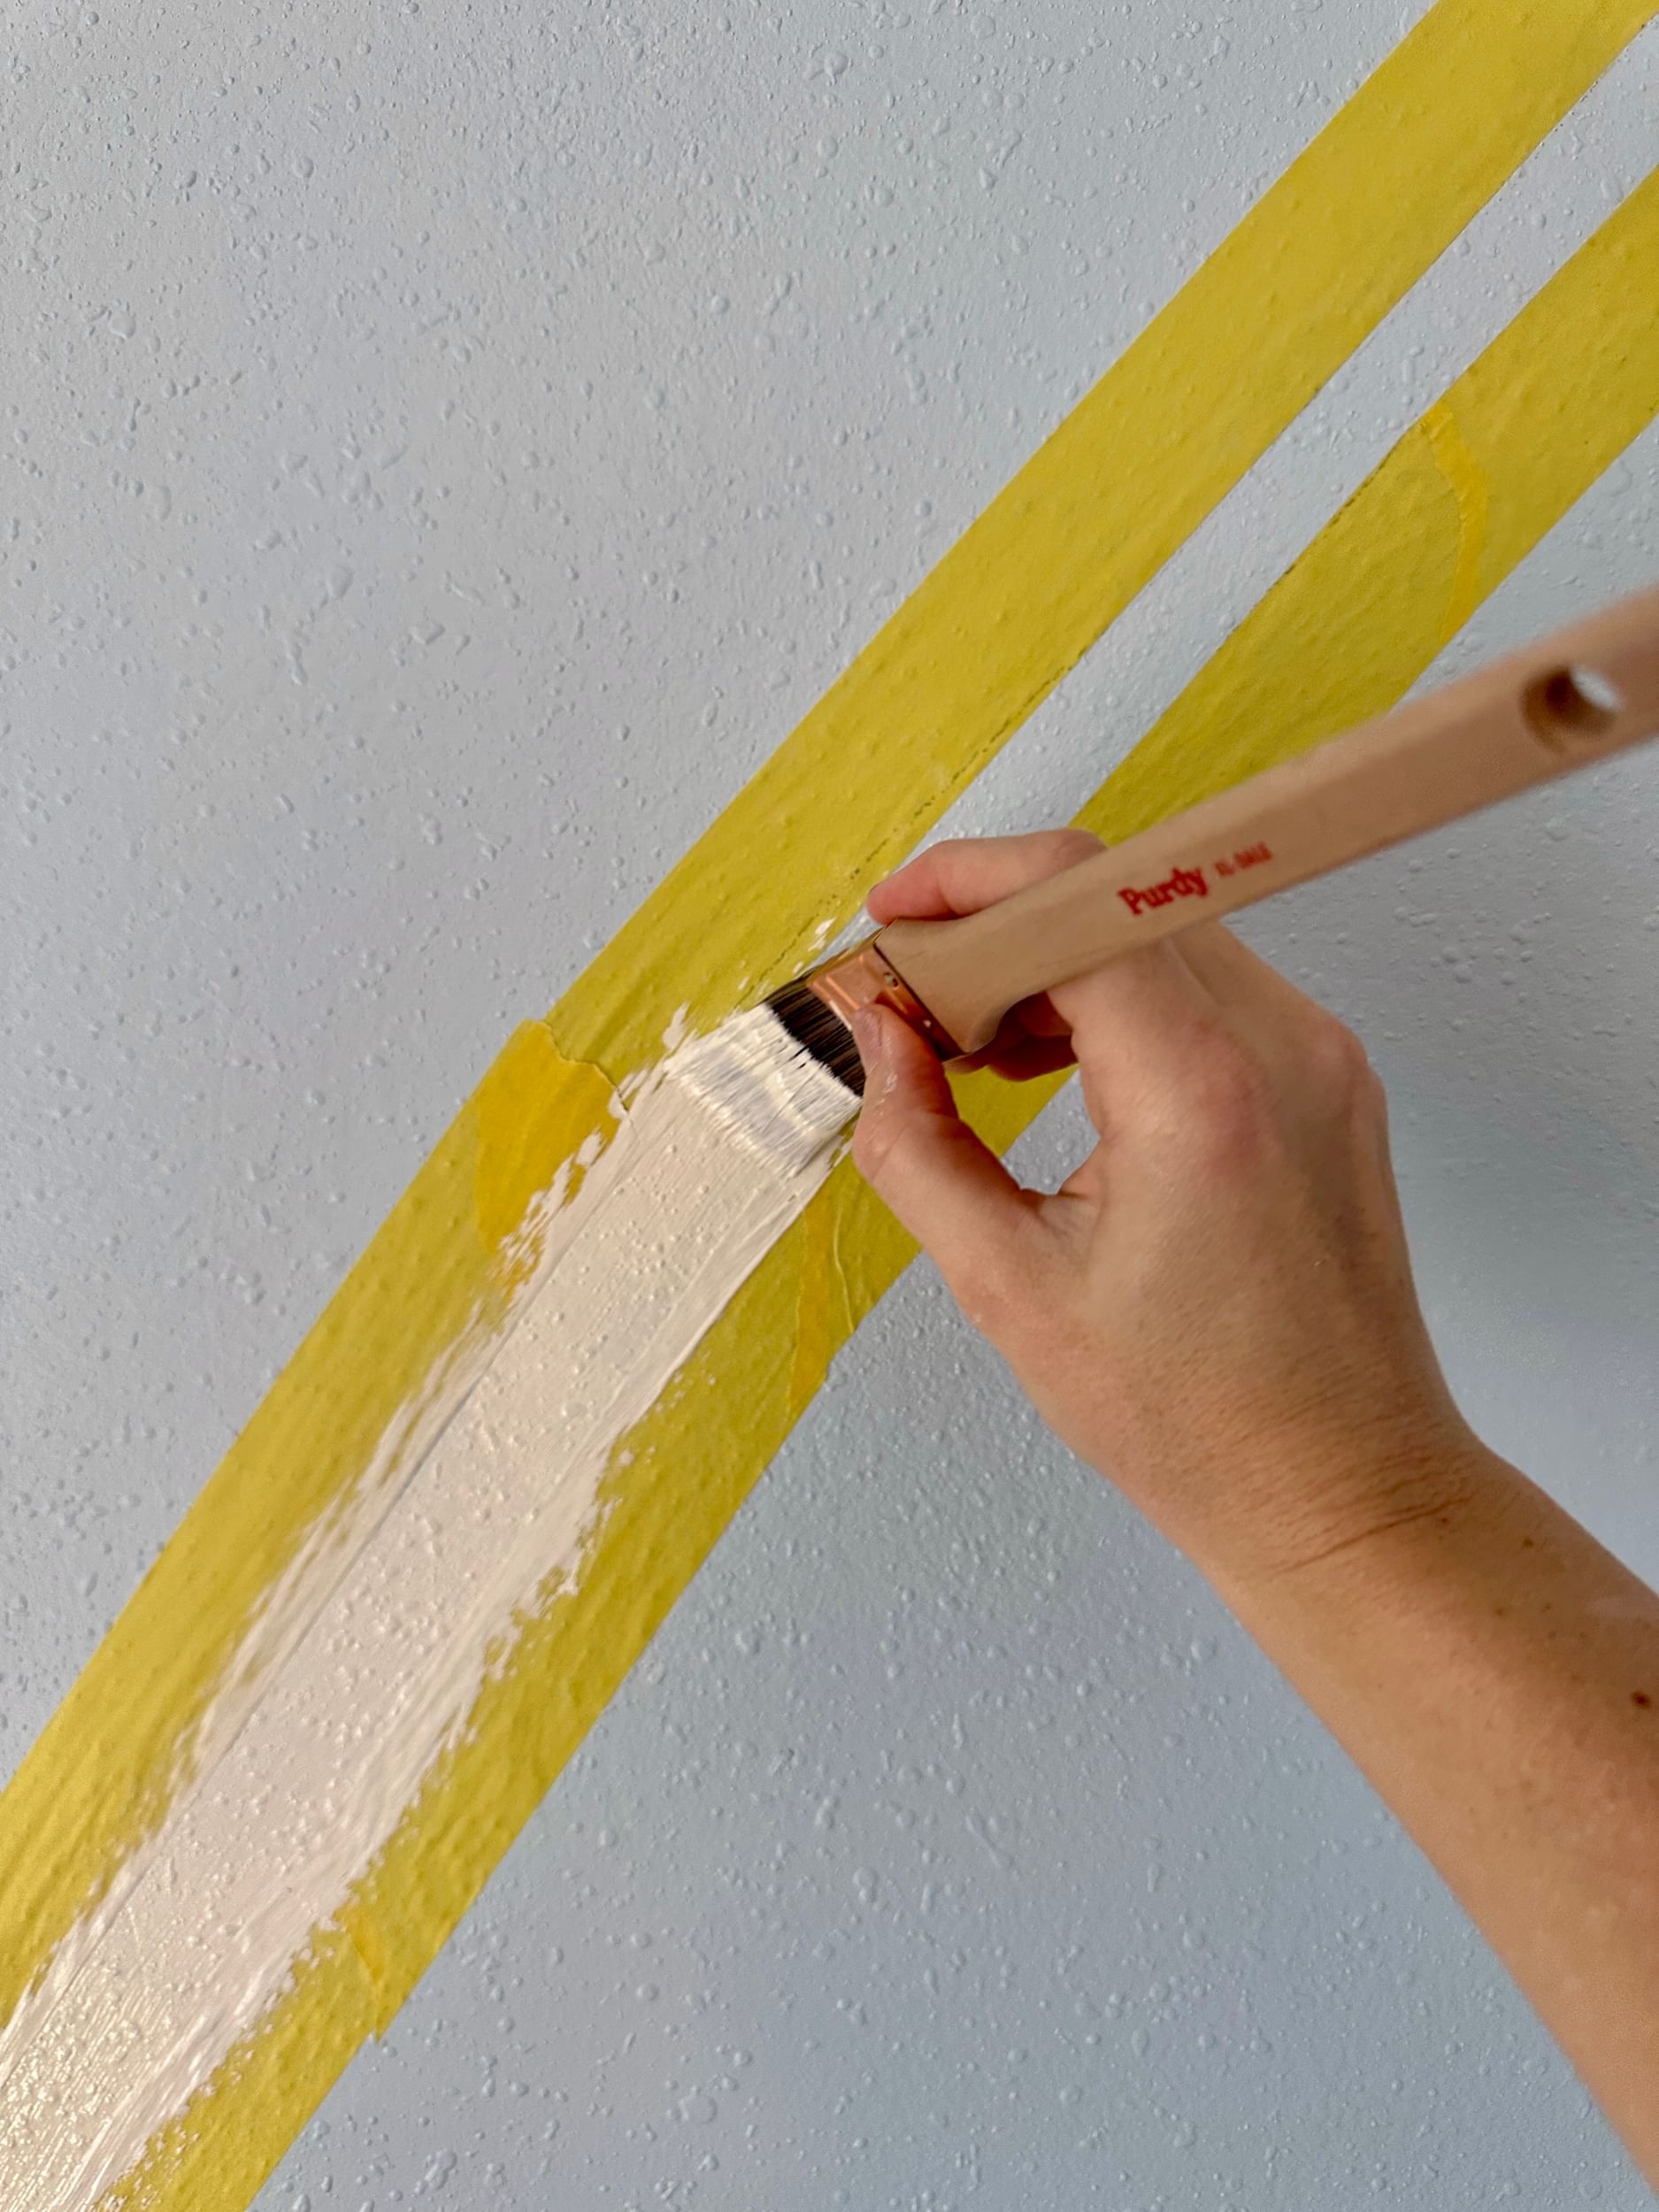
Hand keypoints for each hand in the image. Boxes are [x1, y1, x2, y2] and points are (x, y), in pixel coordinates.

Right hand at [851, 829, 1483, 1583]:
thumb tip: (877, 1041)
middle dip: (996, 922)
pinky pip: (1206, 983)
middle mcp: (1280, 1044)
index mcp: (1199, 1089)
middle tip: (914, 997)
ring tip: (972, 1041)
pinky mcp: (1329, 1077)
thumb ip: (919, 1146)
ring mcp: (1319, 1054)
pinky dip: (1117, 995)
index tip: (892, 927)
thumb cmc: (1195, 1418)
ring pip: (1161, 927)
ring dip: (1054, 957)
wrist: (1340, 1488)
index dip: (963, 889)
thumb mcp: (1010, 1290)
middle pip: (1116, 894)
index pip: (1074, 898)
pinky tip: (1053, 1061)